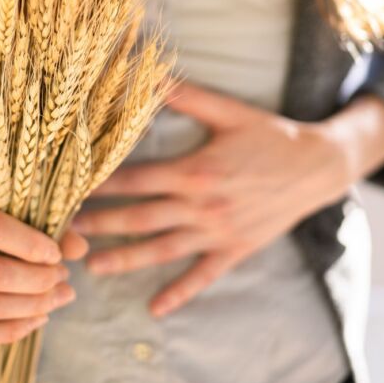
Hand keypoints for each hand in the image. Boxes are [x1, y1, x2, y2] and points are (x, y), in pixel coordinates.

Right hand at [0, 194, 88, 345]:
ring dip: (33, 306)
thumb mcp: (5, 211)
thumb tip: (80, 248)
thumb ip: (44, 225)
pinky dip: (14, 330)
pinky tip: (39, 317)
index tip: (56, 254)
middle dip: (37, 280)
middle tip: (63, 277)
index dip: (28, 244)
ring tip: (60, 295)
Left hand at [72, 81, 354, 317]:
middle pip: (140, 218)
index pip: (136, 180)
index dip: (101, 185)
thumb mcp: (229, 111)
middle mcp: (202, 206)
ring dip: (124, 260)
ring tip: (90, 267)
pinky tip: (155, 309)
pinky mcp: (234, 250)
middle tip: (64, 231)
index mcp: (195, 171)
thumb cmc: (270, 136)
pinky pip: (202, 276)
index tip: (71, 189)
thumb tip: (150, 73)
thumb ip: (186, 96)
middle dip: (100, 224)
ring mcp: (217, 232)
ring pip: (161, 251)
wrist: (319, 167)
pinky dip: (178, 293)